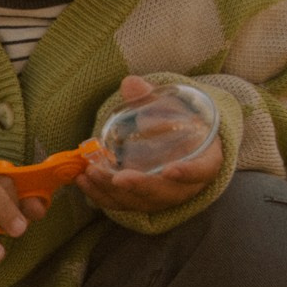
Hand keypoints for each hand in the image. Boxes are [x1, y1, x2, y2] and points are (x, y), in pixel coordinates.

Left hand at [80, 76, 225, 213]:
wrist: (174, 143)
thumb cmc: (178, 124)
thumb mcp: (171, 108)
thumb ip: (152, 99)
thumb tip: (130, 83)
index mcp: (203, 161)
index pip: (201, 170)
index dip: (188, 172)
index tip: (170, 169)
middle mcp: (185, 186)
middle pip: (165, 193)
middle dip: (141, 186)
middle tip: (119, 178)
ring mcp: (161, 198)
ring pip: (139, 201)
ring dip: (113, 190)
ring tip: (91, 173)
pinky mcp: (140, 202)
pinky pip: (121, 204)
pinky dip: (100, 195)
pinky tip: (82, 180)